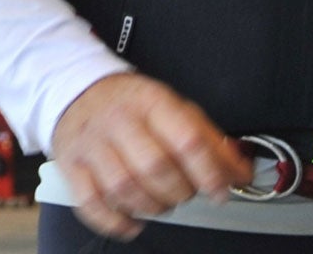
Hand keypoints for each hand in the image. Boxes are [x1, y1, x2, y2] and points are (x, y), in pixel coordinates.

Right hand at [49, 73, 250, 240]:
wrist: (77, 90)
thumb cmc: (131, 105)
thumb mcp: (175, 108)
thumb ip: (210, 141)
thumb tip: (240, 172)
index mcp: (151, 102)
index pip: (186, 139)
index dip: (209, 172)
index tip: (220, 190)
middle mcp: (119, 121)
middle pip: (156, 168)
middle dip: (180, 191)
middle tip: (185, 191)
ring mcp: (92, 144)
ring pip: (125, 189)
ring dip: (152, 207)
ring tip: (161, 201)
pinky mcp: (71, 165)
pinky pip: (91, 202)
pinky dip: (116, 221)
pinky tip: (133, 220)